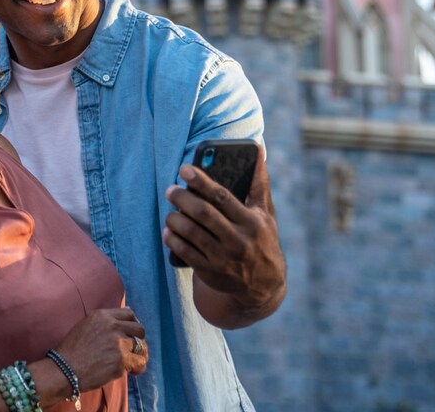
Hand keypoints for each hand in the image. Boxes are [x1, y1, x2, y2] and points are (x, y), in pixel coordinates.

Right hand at [54, 308, 147, 391]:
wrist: (64, 369)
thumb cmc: (71, 351)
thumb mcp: (84, 326)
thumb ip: (102, 323)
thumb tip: (120, 324)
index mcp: (102, 315)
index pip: (129, 313)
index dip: (132, 324)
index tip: (131, 333)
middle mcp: (112, 325)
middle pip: (139, 328)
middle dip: (138, 339)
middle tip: (133, 349)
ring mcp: (118, 342)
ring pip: (141, 346)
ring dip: (139, 355)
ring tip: (133, 363)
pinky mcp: (122, 359)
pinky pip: (140, 362)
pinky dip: (138, 368)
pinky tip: (133, 372)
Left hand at [163, 157, 285, 313]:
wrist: (263, 286)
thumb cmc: (261, 239)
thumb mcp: (265, 213)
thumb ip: (259, 183)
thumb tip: (258, 149)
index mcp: (252, 221)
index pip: (222, 197)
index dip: (201, 181)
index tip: (184, 169)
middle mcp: (238, 240)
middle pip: (203, 213)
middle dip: (182, 198)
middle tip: (170, 189)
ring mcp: (223, 258)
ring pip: (191, 233)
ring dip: (175, 218)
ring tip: (170, 210)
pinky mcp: (211, 272)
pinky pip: (185, 252)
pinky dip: (173, 239)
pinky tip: (168, 230)